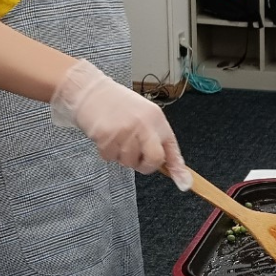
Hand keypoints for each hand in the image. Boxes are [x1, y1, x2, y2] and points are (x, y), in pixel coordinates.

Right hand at [49, 59, 191, 184]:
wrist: (91, 91)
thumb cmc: (118, 105)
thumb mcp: (144, 116)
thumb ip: (155, 138)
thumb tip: (168, 165)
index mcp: (156, 119)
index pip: (171, 149)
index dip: (178, 169)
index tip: (184, 184)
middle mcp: (143, 125)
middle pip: (154, 159)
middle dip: (145, 165)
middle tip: (137, 158)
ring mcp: (125, 131)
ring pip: (128, 162)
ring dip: (121, 156)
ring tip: (117, 137)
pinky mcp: (107, 136)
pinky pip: (110, 158)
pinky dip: (107, 152)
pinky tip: (106, 136)